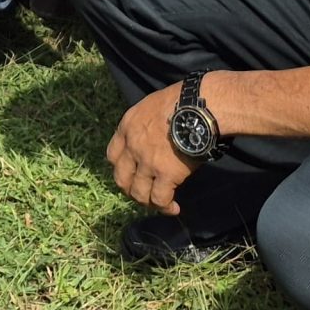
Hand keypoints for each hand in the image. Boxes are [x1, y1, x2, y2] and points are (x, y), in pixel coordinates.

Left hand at [106, 82, 196, 214]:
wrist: (197, 108)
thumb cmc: (181, 101)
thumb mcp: (151, 107)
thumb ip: (145, 125)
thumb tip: (154, 136)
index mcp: (127, 128)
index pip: (112, 155)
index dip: (121, 168)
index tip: (131, 173)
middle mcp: (132, 147)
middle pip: (121, 178)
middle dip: (130, 190)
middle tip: (143, 194)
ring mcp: (147, 162)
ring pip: (139, 193)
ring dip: (148, 202)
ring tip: (160, 204)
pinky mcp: (166, 174)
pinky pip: (159, 198)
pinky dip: (165, 207)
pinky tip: (173, 208)